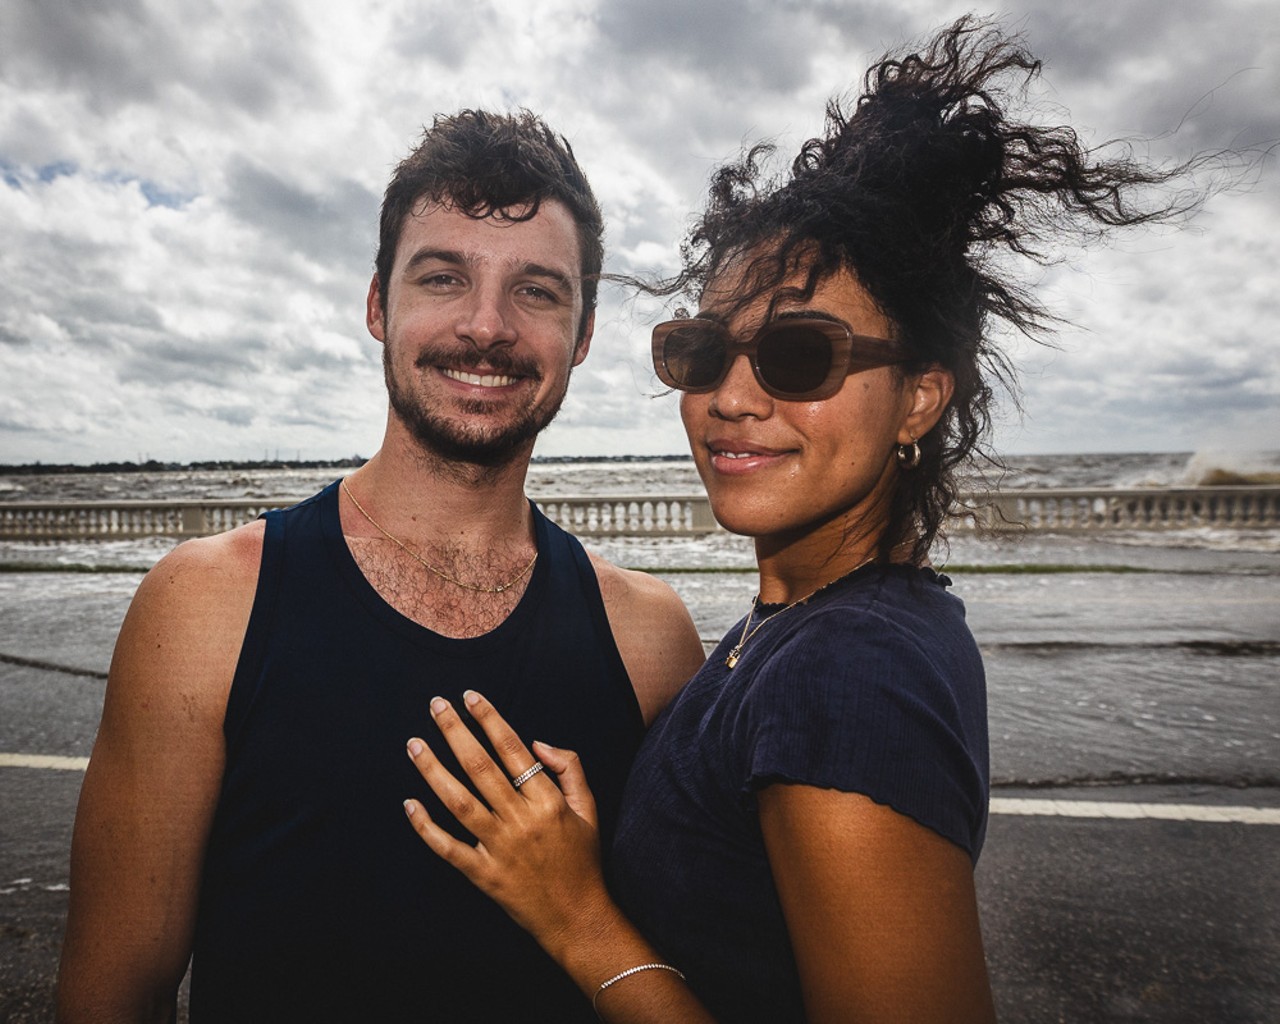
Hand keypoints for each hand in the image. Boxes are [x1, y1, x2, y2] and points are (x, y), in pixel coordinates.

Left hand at [404, 690, 610, 947]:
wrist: (577, 917)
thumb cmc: (582, 859)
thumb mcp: (588, 808)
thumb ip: (569, 768)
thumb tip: (536, 742)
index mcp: (548, 801)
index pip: (513, 750)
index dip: (490, 719)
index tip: (470, 697)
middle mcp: (521, 821)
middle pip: (481, 767)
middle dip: (455, 732)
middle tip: (436, 705)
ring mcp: (499, 849)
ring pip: (459, 802)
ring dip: (433, 770)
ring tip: (414, 744)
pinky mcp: (483, 875)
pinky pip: (448, 848)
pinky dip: (426, 827)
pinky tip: (409, 803)